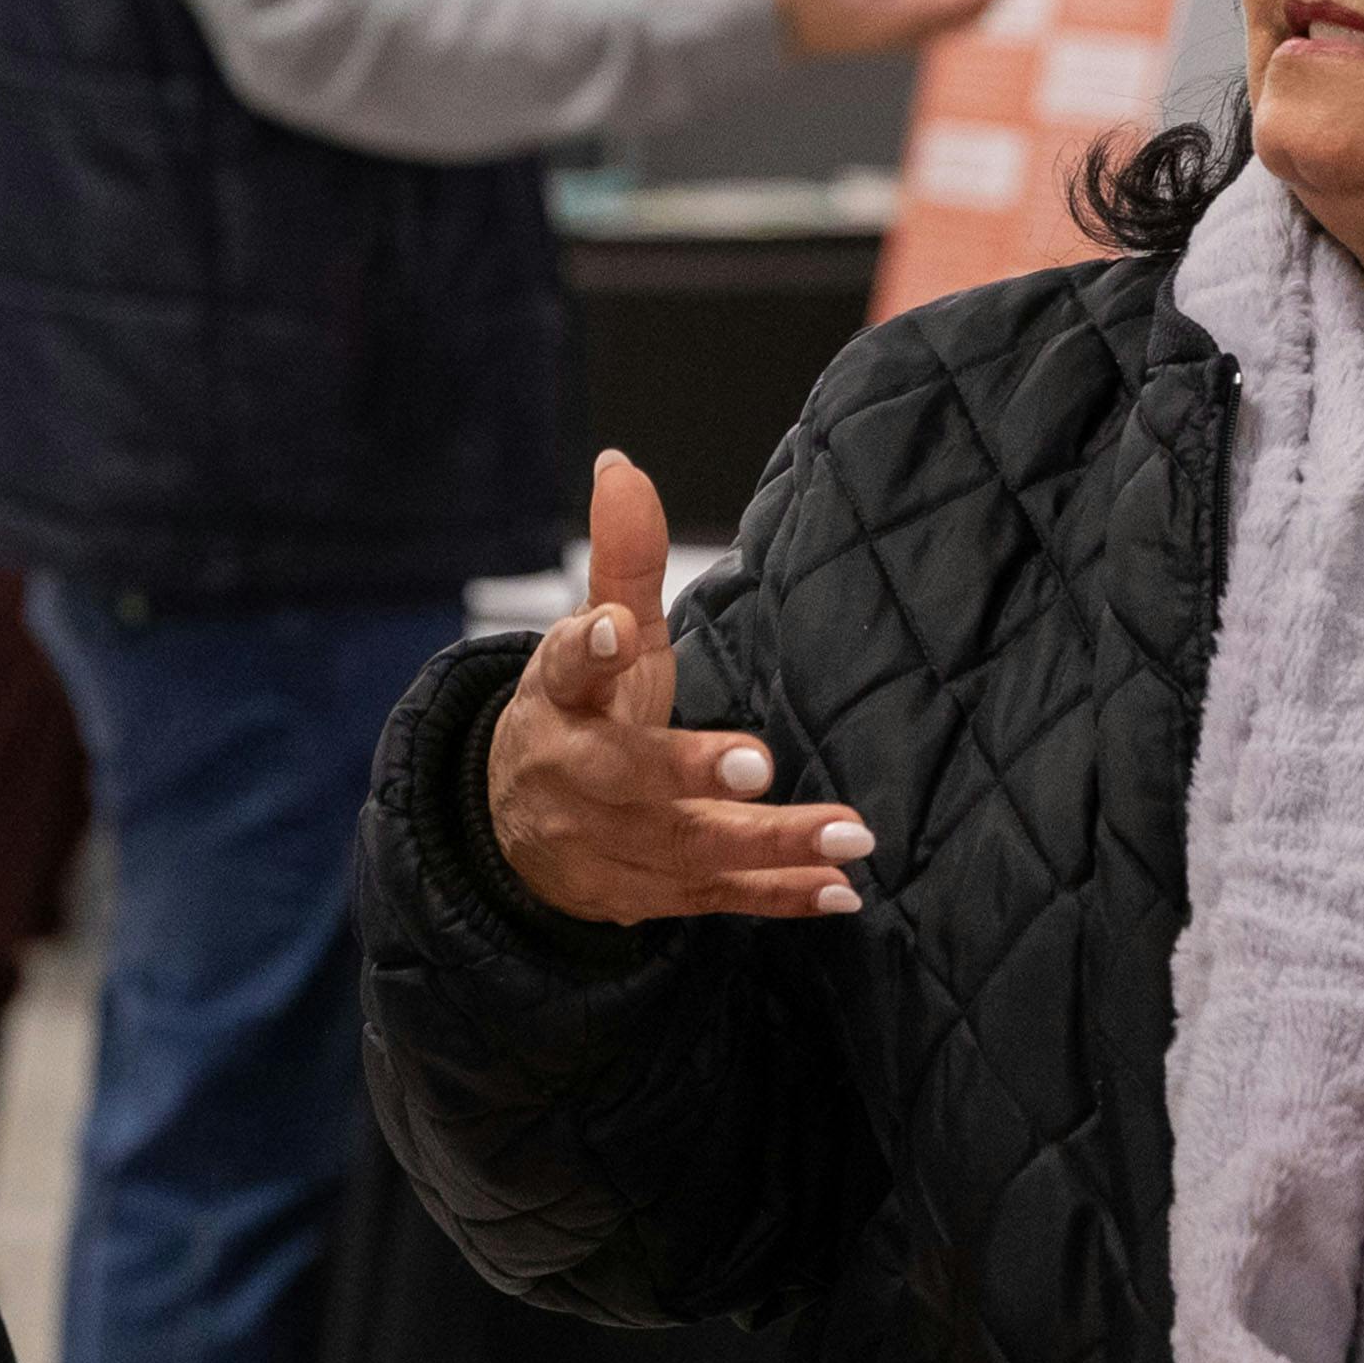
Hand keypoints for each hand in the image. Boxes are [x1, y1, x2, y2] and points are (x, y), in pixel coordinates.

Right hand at [484, 451, 878, 925]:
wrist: (513, 835)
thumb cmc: (578, 715)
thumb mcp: (592, 636)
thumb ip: (620, 559)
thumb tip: (620, 464)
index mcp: (559, 698)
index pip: (566, 667)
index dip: (590, 648)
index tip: (618, 630)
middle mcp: (574, 775)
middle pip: (628, 775)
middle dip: (691, 772)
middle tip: (756, 764)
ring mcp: (605, 844)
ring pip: (687, 848)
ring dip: (771, 845)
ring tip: (850, 836)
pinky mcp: (642, 894)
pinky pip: (715, 898)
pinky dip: (778, 896)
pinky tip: (840, 889)